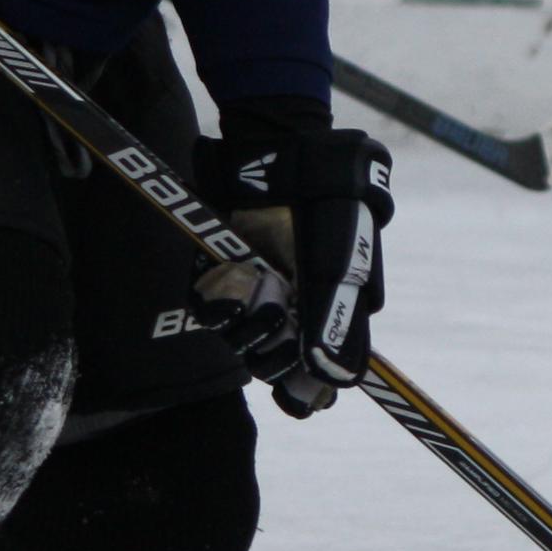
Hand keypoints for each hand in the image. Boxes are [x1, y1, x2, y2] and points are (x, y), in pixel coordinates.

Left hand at [192, 107, 392, 416]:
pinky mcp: (220, 279)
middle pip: (273, 368)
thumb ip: (337, 325)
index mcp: (330, 320)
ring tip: (260, 275)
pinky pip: (207, 313)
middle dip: (272, 347)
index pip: (317, 384)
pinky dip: (216, 299)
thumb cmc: (329, 206)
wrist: (285, 156)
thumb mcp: (344, 267)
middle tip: (282, 302)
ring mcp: (254, 298)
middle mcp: (291, 316)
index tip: (297, 391)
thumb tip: (330, 384)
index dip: (305, 394)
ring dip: (244, 320)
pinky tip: (233, 269)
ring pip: (238, 345)